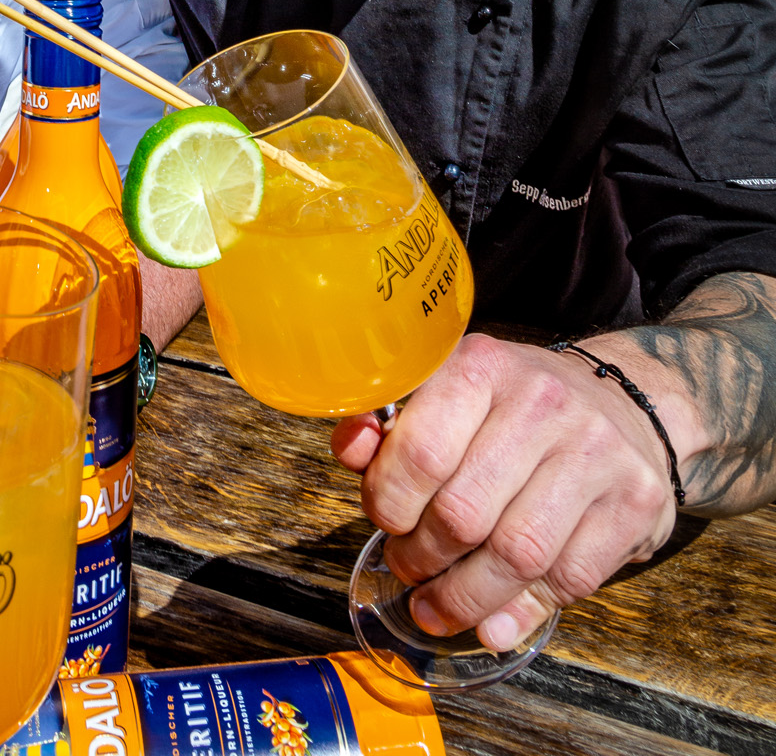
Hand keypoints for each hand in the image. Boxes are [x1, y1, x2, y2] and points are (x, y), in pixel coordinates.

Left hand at [331, 333, 676, 651]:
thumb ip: (392, 421)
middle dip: (422, 557)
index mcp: (484, 366)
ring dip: (463, 598)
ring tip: (436, 607)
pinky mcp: (635, 501)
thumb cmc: (517, 407)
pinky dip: (520, 613)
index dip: (389, 501)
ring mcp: (596, 452)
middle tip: (407, 568)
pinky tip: (491, 621)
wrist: (628, 402)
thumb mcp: (452, 391)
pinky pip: (569, 579)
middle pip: (464, 513)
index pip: (422, 450)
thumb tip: (352, 448)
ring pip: (516, 554)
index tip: (384, 519)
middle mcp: (543, 402)